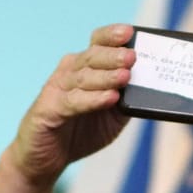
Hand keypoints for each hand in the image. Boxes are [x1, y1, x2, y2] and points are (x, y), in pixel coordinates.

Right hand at [5, 24, 135, 185]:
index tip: (129, 32)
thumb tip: (148, 89)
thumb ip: (126, 102)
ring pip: (83, 78)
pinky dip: (92, 99)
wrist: (44, 160)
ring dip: (106, 76)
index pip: (97, 45)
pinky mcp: (48, 109)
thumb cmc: (78, 133)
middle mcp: (68, 73)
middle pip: (91, 57)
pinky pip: (73, 101)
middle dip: (113, 55)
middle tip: (132, 56)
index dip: (111, 36)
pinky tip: (110, 98)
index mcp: (83, 69)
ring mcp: (56, 89)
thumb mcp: (110, 117)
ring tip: (125, 76)